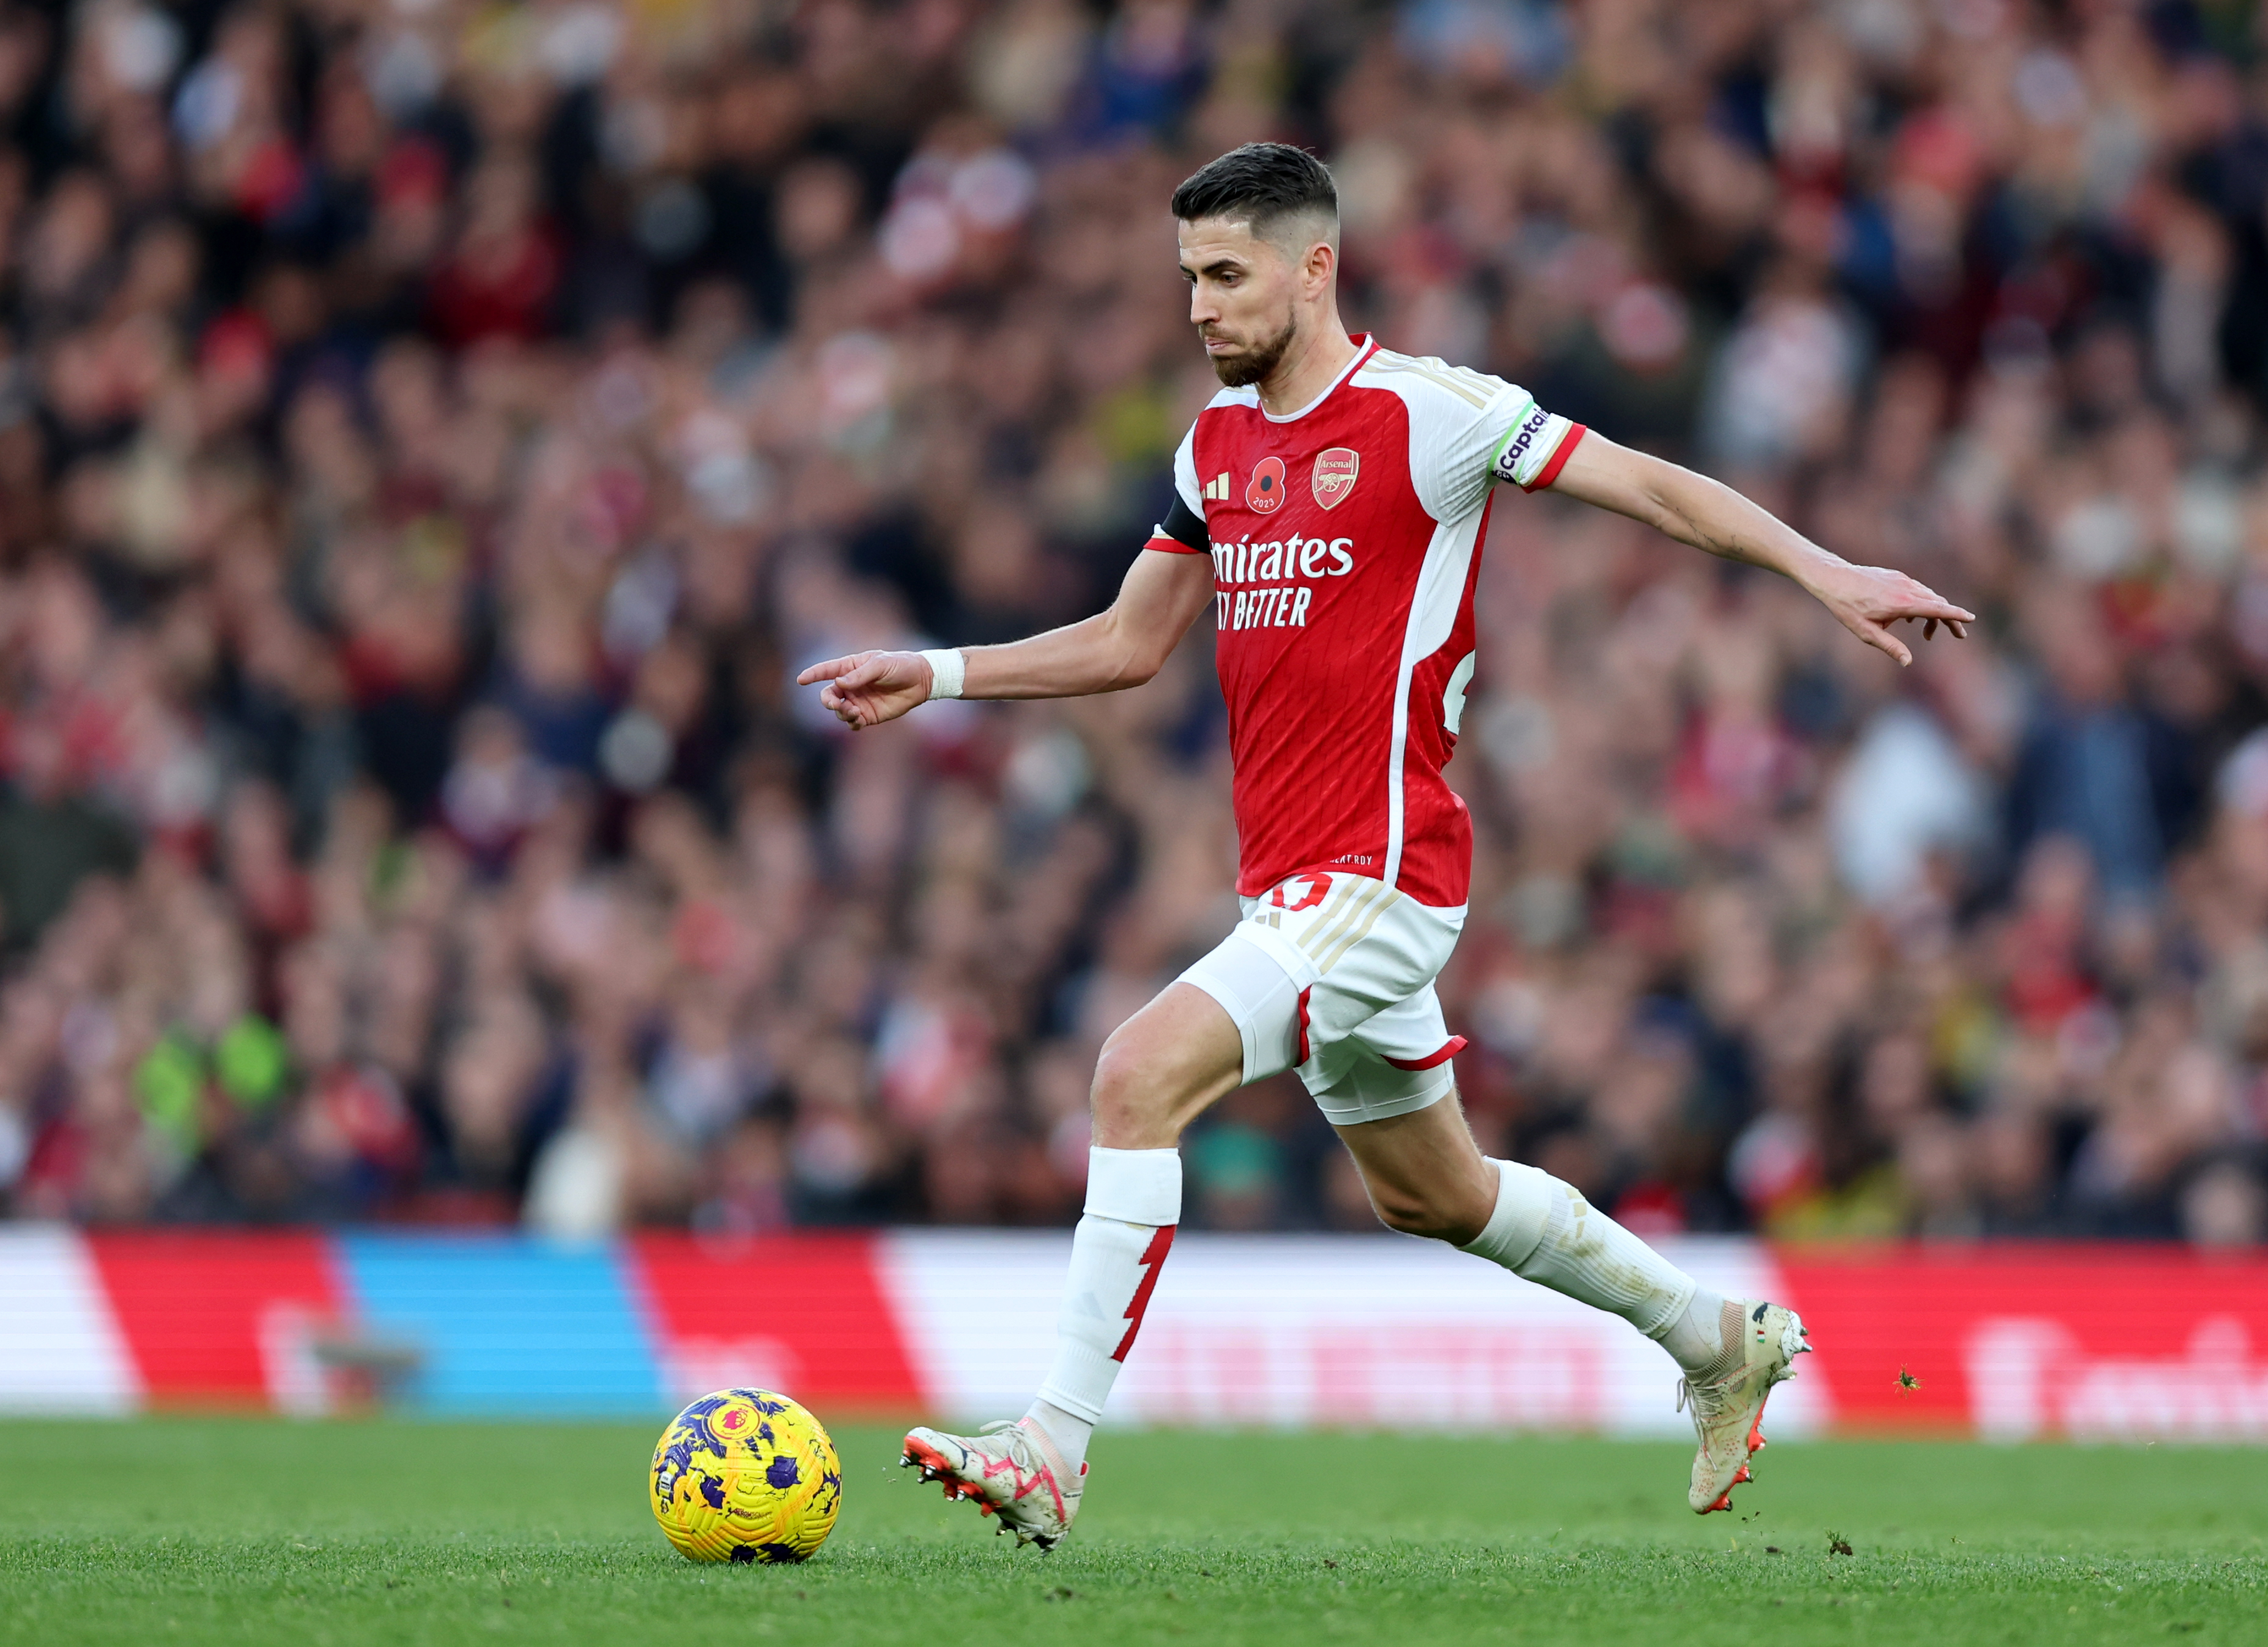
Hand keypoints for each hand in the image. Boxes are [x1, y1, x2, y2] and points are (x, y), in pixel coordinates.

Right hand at [796, 649, 934, 729]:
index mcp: (850, 667)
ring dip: (842, 713)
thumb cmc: (900, 666)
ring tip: (856, 712)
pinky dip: (851, 723)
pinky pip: (852, 723)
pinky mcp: (868, 715)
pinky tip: (858, 720)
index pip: (826, 671)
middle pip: (828, 695)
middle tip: (837, 704)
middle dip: (828, 701)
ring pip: (839, 711)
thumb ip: (860, 675)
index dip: (812, 674)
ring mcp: (858, 701)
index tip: (800, 679)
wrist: (920, 681)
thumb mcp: (880, 665)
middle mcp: (851, 685)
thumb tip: (839, 683)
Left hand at [1805, 561, 1973, 666]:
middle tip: (1959, 635)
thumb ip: (1890, 647)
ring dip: (1935, 614)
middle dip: (1951, 619)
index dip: (1956, 615)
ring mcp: (1903, 580)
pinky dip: (1923, 604)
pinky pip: (1918, 590)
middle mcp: (1907, 588)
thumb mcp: (1866, 633)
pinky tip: (1912, 619)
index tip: (1971, 619)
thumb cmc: (1847, 607)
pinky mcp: (1897, 576)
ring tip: (1928, 635)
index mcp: (1903, 603)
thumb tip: (1908, 662)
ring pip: (1929, 596)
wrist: (1833, 578)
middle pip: (1939, 603)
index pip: (1938, 609)